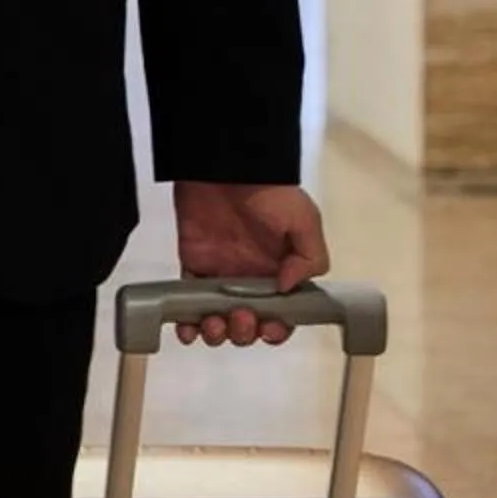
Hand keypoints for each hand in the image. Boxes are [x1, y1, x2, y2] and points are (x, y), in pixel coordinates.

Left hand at [172, 181, 329, 346]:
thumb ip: (309, 259)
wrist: (224, 165)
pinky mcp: (194, 263)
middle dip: (245, 332)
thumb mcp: (304, 221)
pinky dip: (187, 321)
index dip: (277, 330)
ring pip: (219, 318)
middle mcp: (252, 279)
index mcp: (281, 273)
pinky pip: (188, 300)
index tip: (270, 326)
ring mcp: (221, 273)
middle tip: (240, 317)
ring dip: (218, 332)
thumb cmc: (269, 192)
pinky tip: (189, 331)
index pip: (282, 315)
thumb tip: (288, 288)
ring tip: (214, 324)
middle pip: (249, 323)